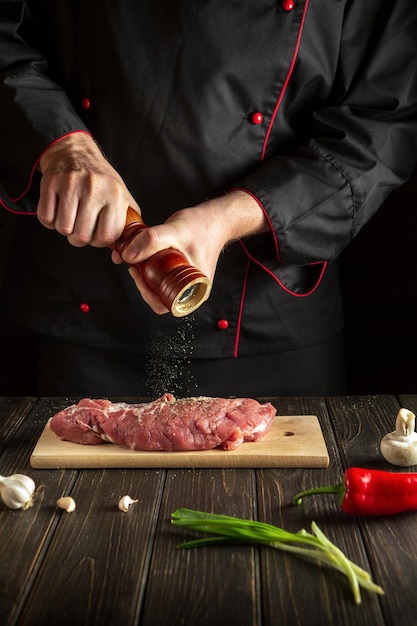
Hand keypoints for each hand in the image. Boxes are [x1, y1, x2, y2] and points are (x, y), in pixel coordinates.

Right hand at [37, 132, 139, 246]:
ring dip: (65, 229)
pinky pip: (46, 218)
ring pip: (63, 229)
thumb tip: (125, 249)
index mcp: (115, 195)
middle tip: (80, 228)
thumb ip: (128, 222)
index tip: (96, 235)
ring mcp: (71, 185)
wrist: (76, 152)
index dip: (99, 242)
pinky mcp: (51, 184)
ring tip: (70, 218)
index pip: (106, 236)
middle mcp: (94, 189)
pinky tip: (58, 211)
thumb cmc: (100, 180)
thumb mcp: (123, 195)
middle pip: (82, 236)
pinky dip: (49, 220)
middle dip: (79, 238)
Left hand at [113, 191, 268, 313]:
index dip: (146, 293)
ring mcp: (187, 283)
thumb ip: (151, 241)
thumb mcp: (175, 231)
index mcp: (195, 289)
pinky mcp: (182, 274)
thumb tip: (128, 256)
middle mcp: (192, 290)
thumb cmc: (202, 226)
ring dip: (144, 275)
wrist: (215, 218)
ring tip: (138, 259)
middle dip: (142, 282)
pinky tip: (145, 257)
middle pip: (159, 297)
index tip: (137, 273)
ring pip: (159, 288)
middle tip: (134, 264)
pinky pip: (163, 279)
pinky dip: (151, 269)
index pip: (163, 304)